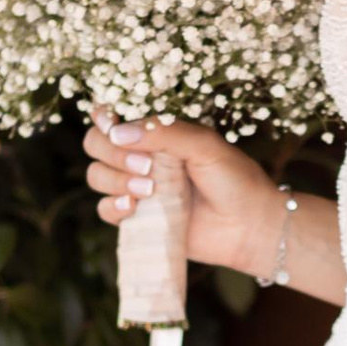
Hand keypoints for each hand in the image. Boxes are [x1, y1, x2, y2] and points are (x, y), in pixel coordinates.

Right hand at [84, 116, 283, 275]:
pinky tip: (133, 209)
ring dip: (115, 179)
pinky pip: (105, 210)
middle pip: (96, 145)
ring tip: (150, 190)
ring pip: (97, 176)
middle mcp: (142, 157)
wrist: (250, 227)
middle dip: (112, 153)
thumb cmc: (235, 180)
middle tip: (147, 166)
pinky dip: (112, 207)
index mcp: (158, 134)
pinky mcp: (138, 220)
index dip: (103, 119)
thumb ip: (164, 132)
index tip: (111, 125)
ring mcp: (138, 189)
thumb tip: (118, 132)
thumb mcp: (205, 145)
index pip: (113, 118)